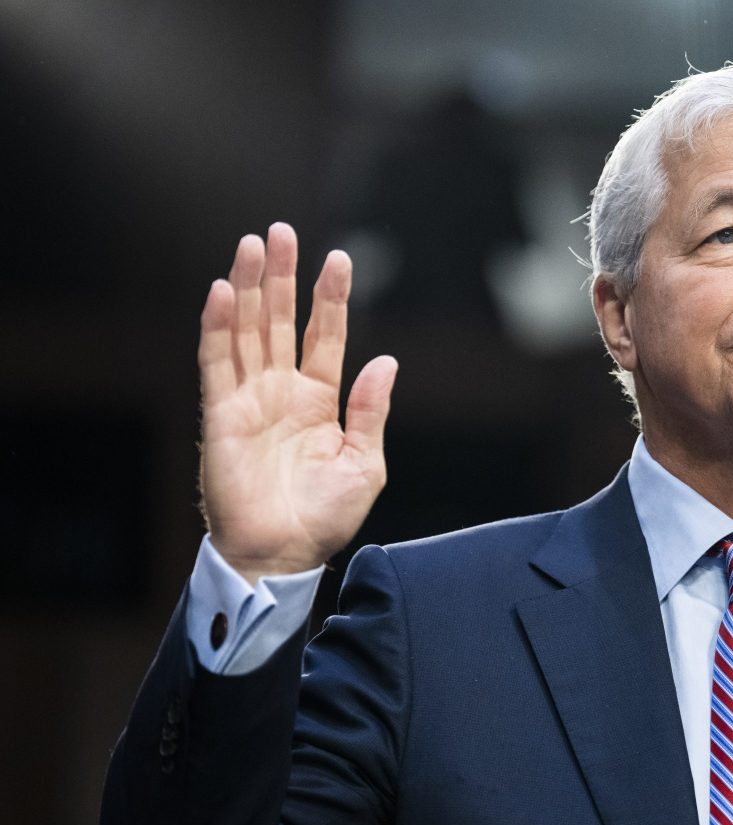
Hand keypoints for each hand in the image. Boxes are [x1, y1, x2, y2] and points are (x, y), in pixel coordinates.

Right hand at [198, 223, 397, 583]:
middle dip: (282, 277)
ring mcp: (249, 400)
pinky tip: (225, 290)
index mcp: (319, 401)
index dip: (330, 298)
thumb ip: (371, 410)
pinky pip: (216, 362)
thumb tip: (386, 360)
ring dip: (250, 288)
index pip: (325, 337)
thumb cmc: (325, 517)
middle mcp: (281, 393)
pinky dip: (218, 326)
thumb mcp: (365, 463)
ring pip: (247, 331)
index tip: (339, 258)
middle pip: (280, 322)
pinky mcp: (220, 415)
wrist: (284, 554)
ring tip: (254, 245)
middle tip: (282, 232)